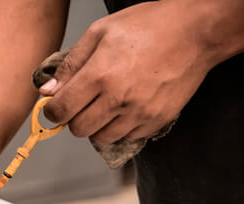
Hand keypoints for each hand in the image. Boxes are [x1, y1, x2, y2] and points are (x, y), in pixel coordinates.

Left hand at [39, 1, 210, 142]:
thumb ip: (70, 64)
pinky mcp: (157, 121)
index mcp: (99, 75)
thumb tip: (47, 92)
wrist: (196, 32)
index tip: (55, 107)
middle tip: (83, 103)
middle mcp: (118, 99)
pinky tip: (126, 107)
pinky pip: (127, 137)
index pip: (61, 110)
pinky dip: (121, 127)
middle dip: (74, 118)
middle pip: (79, 129)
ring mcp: (139, 113)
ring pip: (101, 138)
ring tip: (106, 104)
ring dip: (97, 125)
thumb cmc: (148, 26)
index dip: (52, 112)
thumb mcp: (100, 32)